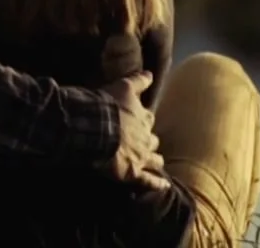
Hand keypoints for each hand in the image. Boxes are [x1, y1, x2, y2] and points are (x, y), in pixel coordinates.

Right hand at [99, 71, 170, 191]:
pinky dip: (157, 184)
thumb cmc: (106, 106)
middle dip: (149, 141)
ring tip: (154, 162)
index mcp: (143, 118)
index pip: (147, 118)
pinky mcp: (133, 173)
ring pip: (155, 160)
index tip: (140, 120)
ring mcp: (141, 156)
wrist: (95, 127)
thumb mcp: (122, 87)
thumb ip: (138, 81)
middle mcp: (146, 138)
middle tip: (143, 142)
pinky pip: (149, 181)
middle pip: (152, 140)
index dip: (143, 119)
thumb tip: (151, 73)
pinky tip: (164, 186)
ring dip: (154, 161)